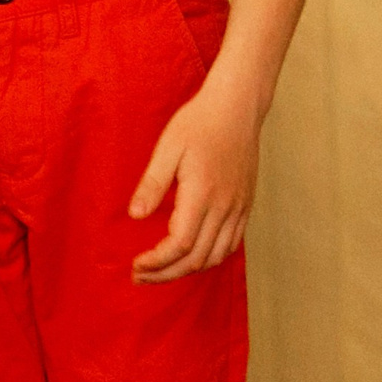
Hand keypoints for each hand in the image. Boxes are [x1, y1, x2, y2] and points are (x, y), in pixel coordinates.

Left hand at [128, 81, 259, 282]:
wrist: (237, 106)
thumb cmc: (199, 122)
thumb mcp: (168, 147)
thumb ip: (152, 184)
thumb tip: (135, 215)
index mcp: (203, 193)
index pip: (179, 245)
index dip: (156, 262)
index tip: (135, 264)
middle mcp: (225, 206)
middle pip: (196, 258)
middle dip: (165, 274)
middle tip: (140, 275)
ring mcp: (239, 207)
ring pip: (216, 256)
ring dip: (188, 270)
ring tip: (163, 271)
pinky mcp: (245, 204)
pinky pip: (231, 244)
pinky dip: (211, 258)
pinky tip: (192, 255)